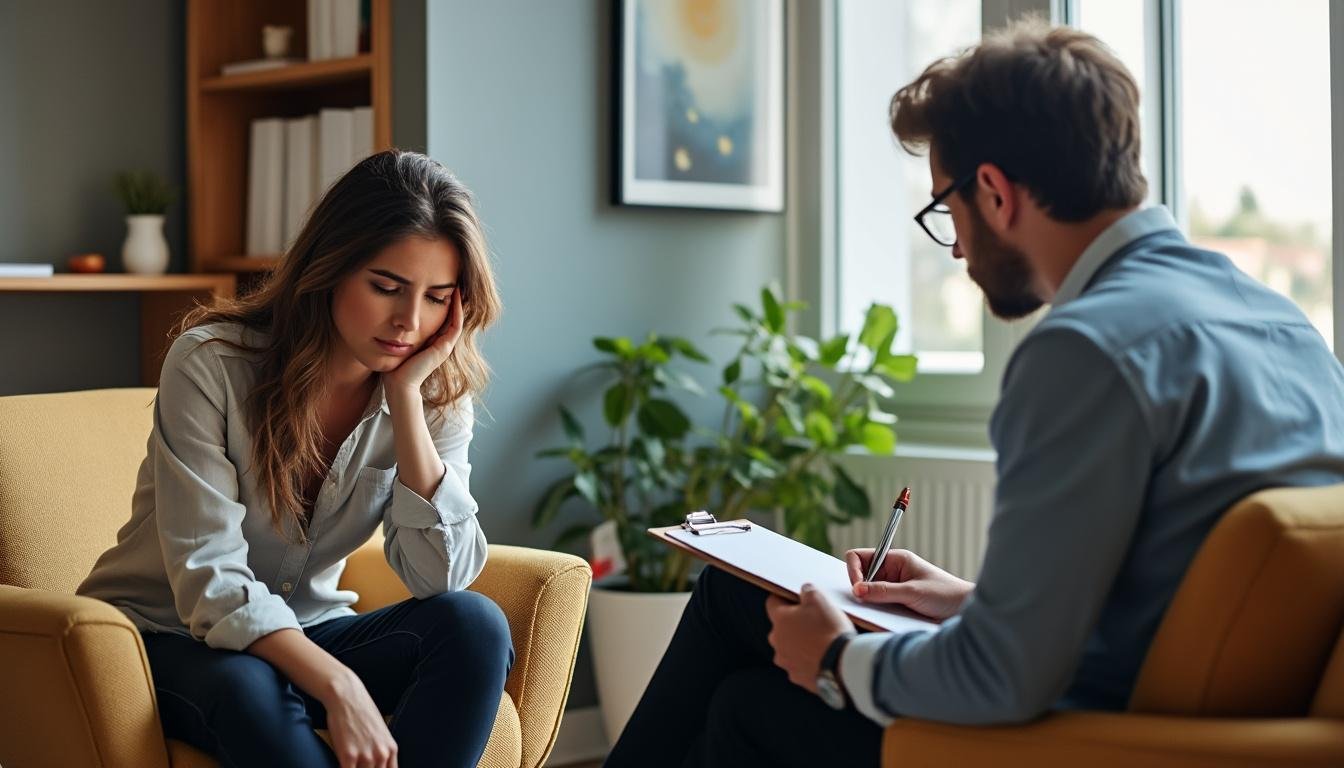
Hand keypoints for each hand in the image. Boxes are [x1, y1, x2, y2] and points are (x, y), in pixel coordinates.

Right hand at [322, 671, 397, 767]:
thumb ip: (381, 751)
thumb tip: (378, 765)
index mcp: (391, 749)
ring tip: (349, 763)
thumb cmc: (361, 712)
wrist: (347, 696)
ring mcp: (366, 756)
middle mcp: (382, 754)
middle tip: (359, 765)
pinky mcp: (349, 755)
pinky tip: (342, 764)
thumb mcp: (380, 732)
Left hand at [383, 288, 464, 394]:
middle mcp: (441, 342)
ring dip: (458, 300)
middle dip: (452, 298)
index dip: (441, 300)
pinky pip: (456, 324)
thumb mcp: (398, 342)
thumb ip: (399, 331)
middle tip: (453, 279)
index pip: (440, 317)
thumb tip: (390, 314)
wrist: (399, 383)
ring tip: (457, 283)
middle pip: (451, 316)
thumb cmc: (394, 366)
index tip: (437, 284)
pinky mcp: (445, 347)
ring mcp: (445, 345)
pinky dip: (457, 309)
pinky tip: (454, 294)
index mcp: (431, 341)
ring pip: (456, 318)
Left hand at [765, 584, 855, 693]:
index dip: (785, 599)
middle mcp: (777, 641)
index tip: (797, 599)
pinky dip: (808, 661)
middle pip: (781, 627)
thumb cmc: (829, 630)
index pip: (772, 603)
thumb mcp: (820, 600)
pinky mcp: (797, 677)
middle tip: (814, 622)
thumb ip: (808, 591)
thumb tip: (804, 591)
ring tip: (820, 642)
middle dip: (794, 623)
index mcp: (779, 620)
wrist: (842, 664)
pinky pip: (799, 665)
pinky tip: (822, 657)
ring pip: (789, 647)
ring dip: (800, 644)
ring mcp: (786, 661)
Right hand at [844, 548, 973, 620]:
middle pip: (861, 576)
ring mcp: (893, 589)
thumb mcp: (913, 592)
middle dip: (858, 589)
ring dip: (869, 604)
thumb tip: (856, 591)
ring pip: (868, 594)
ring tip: (876, 614)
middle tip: (863, 604)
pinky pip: (878, 608)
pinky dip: (876, 613)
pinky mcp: (897, 605)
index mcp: (895, 560)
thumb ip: (883, 591)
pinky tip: (884, 621)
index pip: (860, 557)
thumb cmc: (946, 594)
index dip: (853, 571)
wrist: (966, 612)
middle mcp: (891, 573)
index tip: (856, 590)